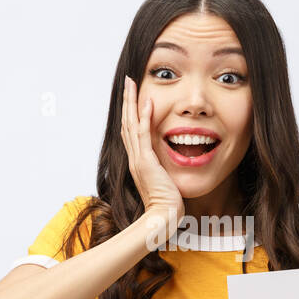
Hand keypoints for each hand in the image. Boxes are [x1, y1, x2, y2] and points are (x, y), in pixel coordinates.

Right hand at [120, 75, 183, 240]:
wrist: (163, 217)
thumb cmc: (167, 204)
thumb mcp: (165, 181)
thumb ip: (164, 170)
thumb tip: (170, 166)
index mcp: (139, 161)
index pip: (132, 131)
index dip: (131, 112)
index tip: (133, 96)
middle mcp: (135, 158)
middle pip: (127, 123)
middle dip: (127, 101)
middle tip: (128, 82)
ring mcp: (138, 159)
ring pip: (131, 124)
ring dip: (131, 102)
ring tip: (131, 84)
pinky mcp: (146, 162)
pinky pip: (144, 134)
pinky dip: (144, 117)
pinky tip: (147, 102)